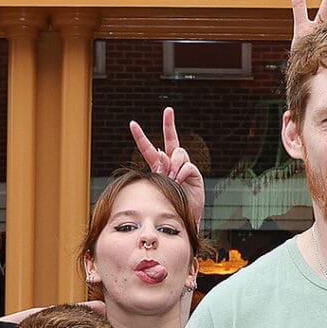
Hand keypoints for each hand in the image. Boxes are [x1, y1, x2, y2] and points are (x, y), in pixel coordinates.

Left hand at [128, 107, 207, 228]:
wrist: (181, 217)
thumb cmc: (166, 205)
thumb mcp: (157, 187)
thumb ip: (158, 171)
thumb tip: (161, 154)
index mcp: (159, 166)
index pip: (148, 148)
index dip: (140, 136)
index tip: (132, 124)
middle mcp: (172, 163)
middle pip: (171, 139)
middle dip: (169, 124)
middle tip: (168, 110)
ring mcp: (184, 167)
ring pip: (178, 153)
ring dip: (173, 164)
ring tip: (172, 179)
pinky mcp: (194, 173)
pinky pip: (186, 165)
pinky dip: (181, 172)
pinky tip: (179, 180)